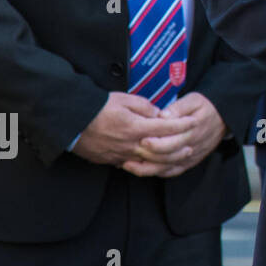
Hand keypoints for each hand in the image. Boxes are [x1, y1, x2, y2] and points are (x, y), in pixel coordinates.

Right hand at [72, 92, 194, 166]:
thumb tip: (160, 114)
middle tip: (192, 143)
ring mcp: (121, 155)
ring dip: (168, 159)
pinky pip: (134, 166)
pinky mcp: (112, 161)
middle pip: (162, 149)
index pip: (166, 127)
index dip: (183, 125)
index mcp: (136, 126)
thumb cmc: (97, 107)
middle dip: (180, 146)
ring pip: (150, 161)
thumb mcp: (124, 99)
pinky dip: (148, 165)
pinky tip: (156, 163)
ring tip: (180, 156)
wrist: (71, 121)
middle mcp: (131, 144)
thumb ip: (145, 107)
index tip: (194, 121)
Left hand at [121, 92, 226, 177]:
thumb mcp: (194, 99)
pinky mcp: (191, 162)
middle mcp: (192, 146)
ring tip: (130, 165)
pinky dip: (158, 173)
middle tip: (131, 151)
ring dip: (148, 168)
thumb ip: (178, 107)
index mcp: (192, 130)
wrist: (224, 117)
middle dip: (147, 155)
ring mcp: (191, 156)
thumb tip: (163, 115)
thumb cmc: (206, 106)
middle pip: (167, 156)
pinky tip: (144, 169)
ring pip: (168, 167)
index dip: (155, 142)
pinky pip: (173, 171)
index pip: (172, 140)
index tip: (141, 139)